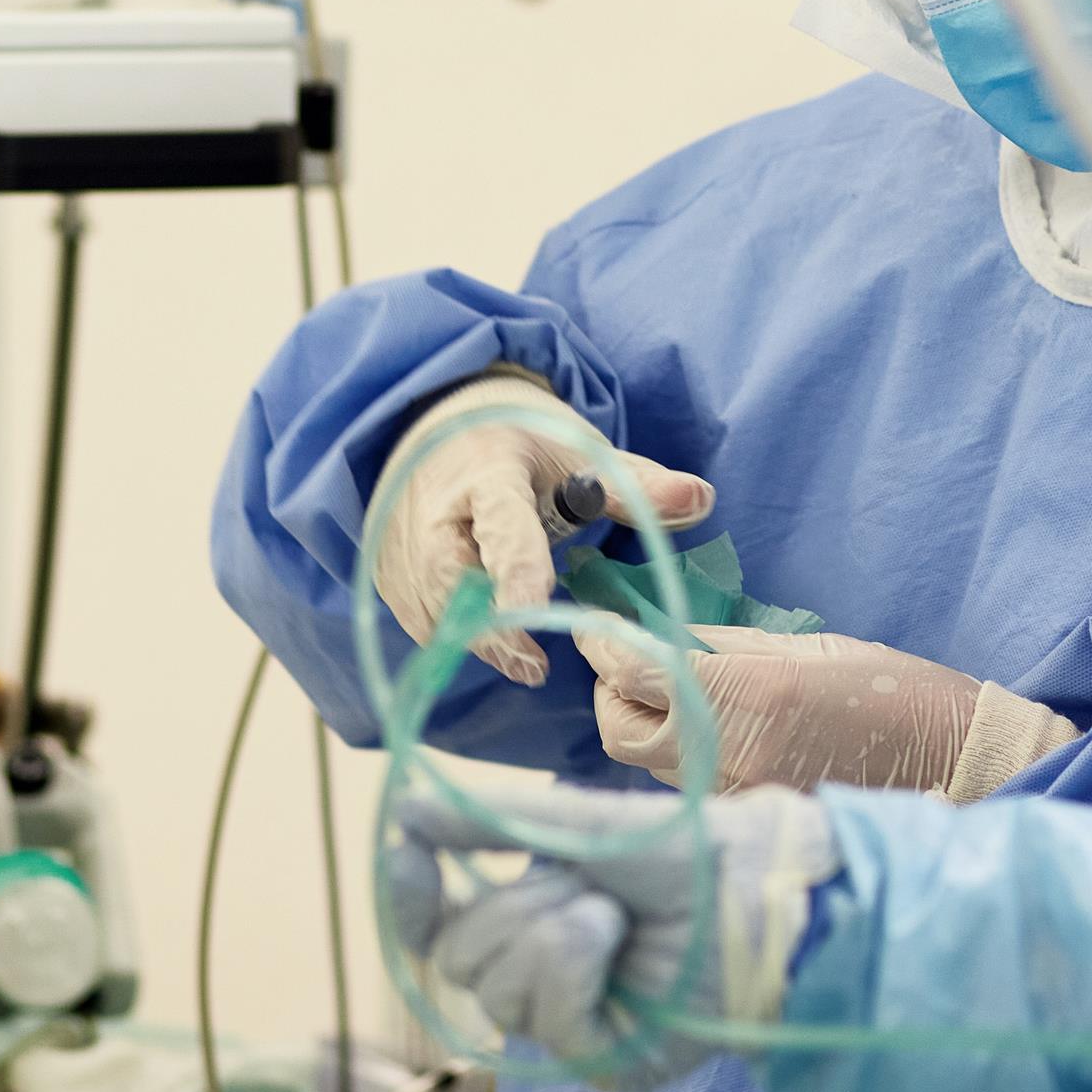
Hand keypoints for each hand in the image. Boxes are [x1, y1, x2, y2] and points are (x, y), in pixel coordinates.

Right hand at [376, 372, 711, 683]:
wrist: (435, 428)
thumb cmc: (519, 445)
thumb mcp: (577, 451)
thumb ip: (635, 484)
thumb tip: (702, 499)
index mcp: (487, 468)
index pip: (501, 522)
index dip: (516, 568)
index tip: (533, 611)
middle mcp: (432, 507)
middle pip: (454, 580)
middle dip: (492, 627)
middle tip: (533, 663)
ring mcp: (402, 544)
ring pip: (434, 610)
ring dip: (478, 638)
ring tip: (523, 657)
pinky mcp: (388, 574)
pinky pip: (421, 621)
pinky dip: (455, 636)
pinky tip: (490, 639)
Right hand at [380, 780, 836, 1091]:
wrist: (758, 888)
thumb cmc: (686, 853)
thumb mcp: (577, 824)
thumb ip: (491, 822)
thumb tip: (405, 811)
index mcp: (532, 918)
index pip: (437, 927)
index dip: (409, 897)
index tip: (409, 853)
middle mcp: (543, 977)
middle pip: (460, 959)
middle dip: (512, 907)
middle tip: (582, 883)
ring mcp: (573, 1025)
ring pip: (498, 992)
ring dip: (553, 934)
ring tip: (614, 914)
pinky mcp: (607, 1062)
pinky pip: (548, 1023)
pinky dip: (576, 968)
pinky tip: (619, 944)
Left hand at [589, 627, 1081, 799]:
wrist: (952, 762)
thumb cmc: (891, 689)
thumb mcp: (805, 647)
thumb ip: (722, 646)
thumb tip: (656, 637)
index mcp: (746, 692)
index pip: (635, 670)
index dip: (602, 643)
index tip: (592, 624)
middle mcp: (729, 752)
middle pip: (618, 729)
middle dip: (609, 691)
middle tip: (625, 662)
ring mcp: (736, 797)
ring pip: (647, 763)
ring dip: (643, 725)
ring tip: (667, 694)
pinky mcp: (747, 823)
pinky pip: (685, 789)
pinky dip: (678, 759)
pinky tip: (703, 734)